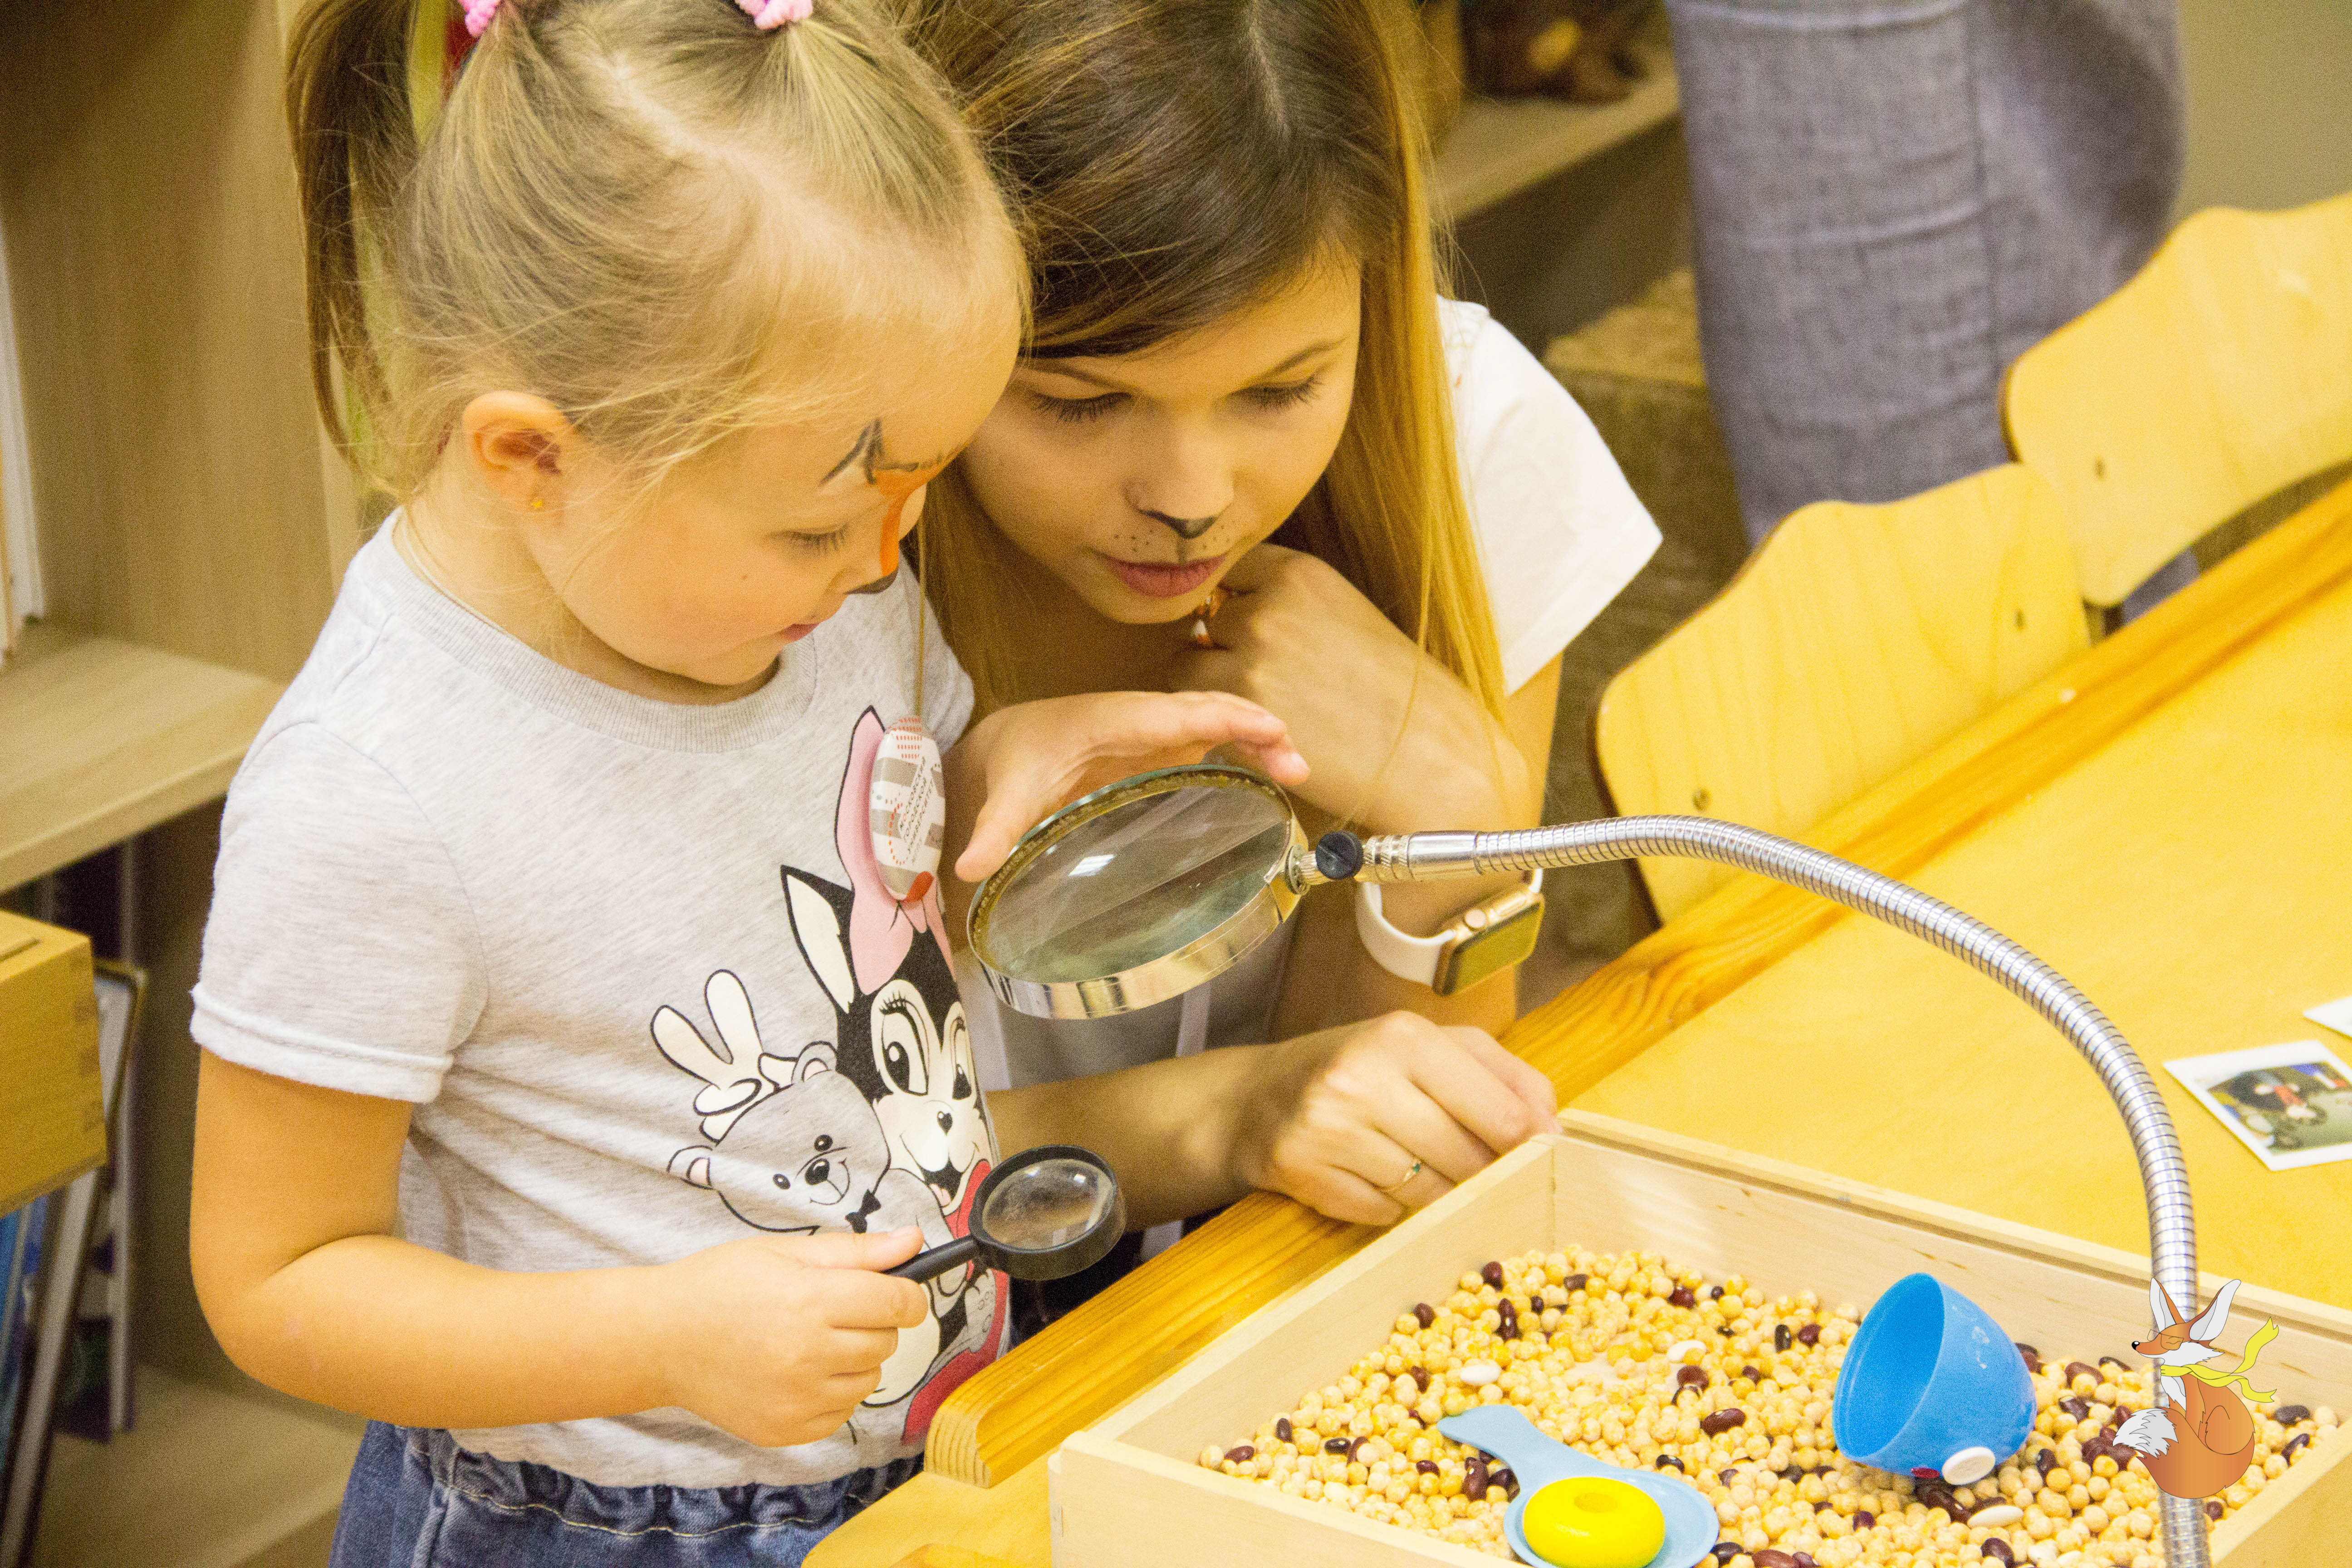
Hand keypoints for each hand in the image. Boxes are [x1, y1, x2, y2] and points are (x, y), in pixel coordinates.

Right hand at [652, 1229, 930, 1447]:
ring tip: (808, 1341)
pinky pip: (841, 1412)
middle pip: (887, 1341)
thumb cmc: (722, 1284)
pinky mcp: (785, 1430)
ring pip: (869, 1379)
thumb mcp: (786, 1251)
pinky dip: (831, 1392)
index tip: (897, 1291)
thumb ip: (857, 1251)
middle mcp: (807, 1356)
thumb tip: (915, 1242)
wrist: (661, 1338)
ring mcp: (796, 1400)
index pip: (898, 1303)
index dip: (907, 1294)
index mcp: (810, 1302)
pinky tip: (795, 1371)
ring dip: (854, 1359)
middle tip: (830, 1310)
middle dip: (872, 1322)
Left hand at [946, 690, 1308, 882]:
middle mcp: (1143, 718)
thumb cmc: (1018, 759)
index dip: (1220, 717)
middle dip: (1255, 727)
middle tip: (1296, 764)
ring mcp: (1158, 732)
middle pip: (1209, 711)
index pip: (1173, 713)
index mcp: (1113, 721)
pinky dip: (1245, 750)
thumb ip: (994, 831)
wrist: (1010, 740)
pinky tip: (1272, 777)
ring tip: (1297, 773)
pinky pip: (1213, 739)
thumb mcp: (1008, 794)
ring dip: (1260, 739)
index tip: (1262, 727)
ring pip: (1218, 722)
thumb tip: (970, 868)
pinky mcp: (1163, 748)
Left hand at [1173, 544, 1527, 830]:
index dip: (1232, 602)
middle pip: (1206, 614)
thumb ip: (1286, 604)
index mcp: (1299, 572)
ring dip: (1207, 679)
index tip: (1247, 629)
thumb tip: (1225, 608)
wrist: (1428, 754)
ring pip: (1187, 655)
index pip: (1230, 569)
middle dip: (1222, 644)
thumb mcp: (1342, 616)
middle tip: (1263, 679)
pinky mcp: (1240, 703)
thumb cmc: (1394, 694)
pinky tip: (1249, 729)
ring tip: (1256, 707)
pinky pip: (1190, 699)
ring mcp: (1251, 651)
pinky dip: (1208, 715)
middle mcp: (1270, 603)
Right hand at [1228, 1013, 1555, 1223]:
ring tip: (1411, 1162)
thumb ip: (1504, 1078)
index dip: (1530, 1145)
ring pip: (1428, 1195)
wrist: (1258, 1098)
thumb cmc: (1365, 1070)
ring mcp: (1328, 1127)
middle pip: (1469, 1162)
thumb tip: (1556, 1130)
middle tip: (1468, 1163)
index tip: (1540, 1156)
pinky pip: (1381, 1215)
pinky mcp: (1302, 1171)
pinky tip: (1367, 1175)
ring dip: (1435, 1192)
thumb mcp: (1435, 1050)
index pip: (1502, 1114)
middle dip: (1480, 1172)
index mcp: (1405, 1036)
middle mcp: (1362, 1077)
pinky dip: (1387, 1207)